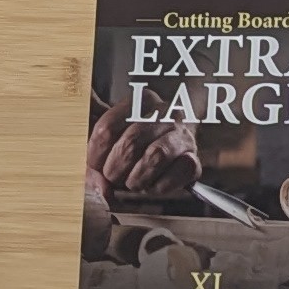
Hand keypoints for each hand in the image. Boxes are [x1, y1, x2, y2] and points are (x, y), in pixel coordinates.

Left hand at [86, 101, 201, 205]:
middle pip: (131, 143)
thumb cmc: (137, 139)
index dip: (95, 154)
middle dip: (115, 169)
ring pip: (156, 156)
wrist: (175, 138)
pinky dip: (160, 186)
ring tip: (132, 182)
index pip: (107, 128)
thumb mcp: (112, 132)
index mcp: (139, 101)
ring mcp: (182, 135)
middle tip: (112, 177)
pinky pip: (179, 173)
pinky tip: (152, 185)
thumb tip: (94, 182)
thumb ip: (95, 149)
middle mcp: (164, 113)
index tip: (94, 165)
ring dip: (137, 178)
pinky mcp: (194, 158)